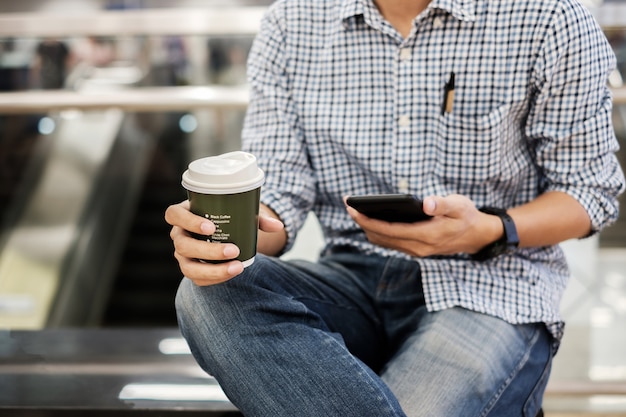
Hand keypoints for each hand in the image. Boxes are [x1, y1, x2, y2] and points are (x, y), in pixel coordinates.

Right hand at [164, 200, 283, 285]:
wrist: (225, 234)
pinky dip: (215, 277)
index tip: (211, 227)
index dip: (187, 221)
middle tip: (233, 250)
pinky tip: (232, 273)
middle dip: (208, 250)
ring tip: (237, 267)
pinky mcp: (191, 270)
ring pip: (188, 267)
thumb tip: (279, 225)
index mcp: (184, 214)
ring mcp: (182, 255)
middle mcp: (179, 235)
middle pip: (183, 245)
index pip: (173, 214)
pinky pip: (198, 279)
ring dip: (212, 269)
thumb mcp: (240, 214)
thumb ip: (258, 219)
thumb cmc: (229, 218)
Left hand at [346, 194, 501, 256]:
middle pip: (382, 237)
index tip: (353, 208)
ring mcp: (416, 251)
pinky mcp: (414, 250)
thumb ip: (443, 204)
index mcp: (428, 235)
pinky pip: (389, 242)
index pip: (390, 229)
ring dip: (368, 227)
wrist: (476, 236)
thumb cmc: (466, 216)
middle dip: (363, 221)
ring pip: (383, 241)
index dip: (369, 219)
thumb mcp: (460, 205)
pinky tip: (369, 219)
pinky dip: (377, 231)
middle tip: (348, 204)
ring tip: (355, 209)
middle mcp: (419, 247)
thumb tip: (426, 203)